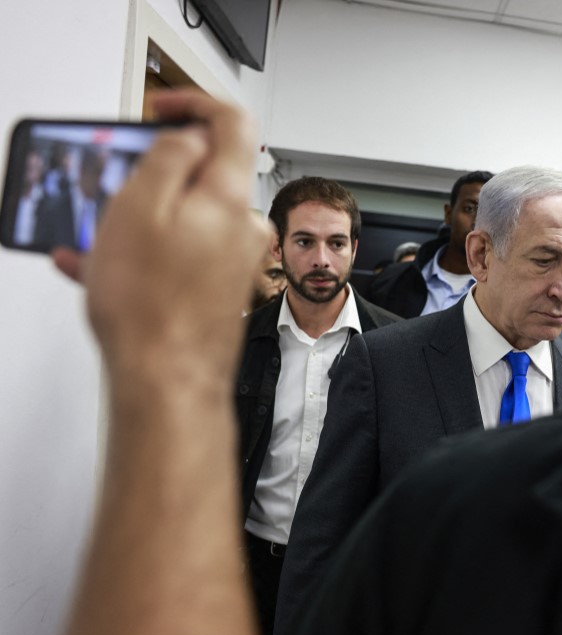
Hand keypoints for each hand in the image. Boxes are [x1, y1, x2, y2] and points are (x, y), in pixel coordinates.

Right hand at [67, 90, 270, 381]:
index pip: (232, 122)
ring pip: (186, 218)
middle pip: (205, 173)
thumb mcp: (139, 205)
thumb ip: (169, 157)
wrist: (168, 380)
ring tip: (96, 238)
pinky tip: (103, 267)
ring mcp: (235, 259)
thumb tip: (189, 136)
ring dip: (141, 219)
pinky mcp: (221, 287)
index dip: (195, 103)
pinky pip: (182, 254)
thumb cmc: (151, 305)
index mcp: (228, 196)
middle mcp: (241, 226)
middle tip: (117, 184)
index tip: (162, 107)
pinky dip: (147, 252)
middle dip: (156, 173)